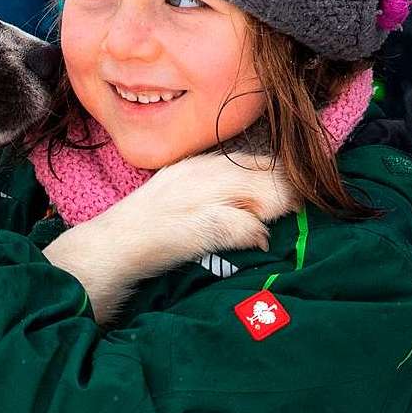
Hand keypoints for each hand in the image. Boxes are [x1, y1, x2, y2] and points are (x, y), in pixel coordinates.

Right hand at [43, 151, 295, 323]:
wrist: (99, 254)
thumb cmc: (142, 238)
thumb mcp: (182, 205)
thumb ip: (220, 201)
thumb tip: (264, 214)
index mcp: (196, 165)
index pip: (259, 158)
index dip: (289, 174)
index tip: (312, 189)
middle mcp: (196, 173)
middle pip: (267, 171)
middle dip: (292, 192)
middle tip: (303, 212)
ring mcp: (189, 198)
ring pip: (259, 191)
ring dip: (278, 209)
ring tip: (277, 225)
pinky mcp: (185, 226)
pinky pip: (235, 224)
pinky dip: (252, 233)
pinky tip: (255, 243)